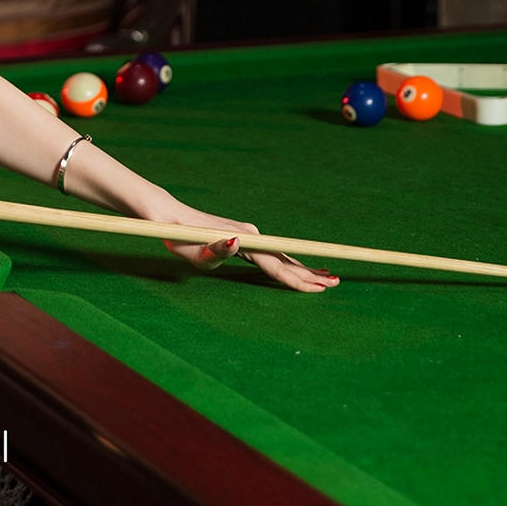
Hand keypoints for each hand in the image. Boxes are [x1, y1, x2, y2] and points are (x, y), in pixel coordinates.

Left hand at [152, 199, 339, 292]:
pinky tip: (296, 264)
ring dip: (304, 267)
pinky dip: (289, 260)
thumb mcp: (194, 253)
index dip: (299, 280)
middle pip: (286, 260)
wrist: (170, 217)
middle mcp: (252, 236)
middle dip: (311, 273)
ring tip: (327, 276)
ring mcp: (250, 234)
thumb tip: (238, 244)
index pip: (277, 267)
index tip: (320, 289)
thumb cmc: (179, 239)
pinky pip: (272, 252)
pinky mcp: (244, 235)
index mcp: (244, 242)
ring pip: (281, 255)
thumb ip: (216, 251)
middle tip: (336, 284)